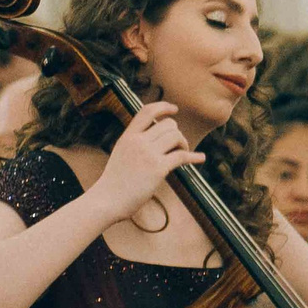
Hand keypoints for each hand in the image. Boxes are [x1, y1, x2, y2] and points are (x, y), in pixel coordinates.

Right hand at [91, 102, 203, 221]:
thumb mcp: (121, 154)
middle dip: (177, 133)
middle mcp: (138, 141)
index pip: (147, 112)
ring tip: (182, 154)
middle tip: (178, 146)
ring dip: (184, 144)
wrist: (107, 200)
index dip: (163, 107)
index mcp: (128, 137)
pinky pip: (182, 156)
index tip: (174, 109)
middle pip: (168, 124)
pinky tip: (200, 158)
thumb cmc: (114, 183)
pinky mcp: (158, 168)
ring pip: (176, 136)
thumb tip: (155, 140)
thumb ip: (135, 144)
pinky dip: (194, 157)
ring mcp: (148, 154)